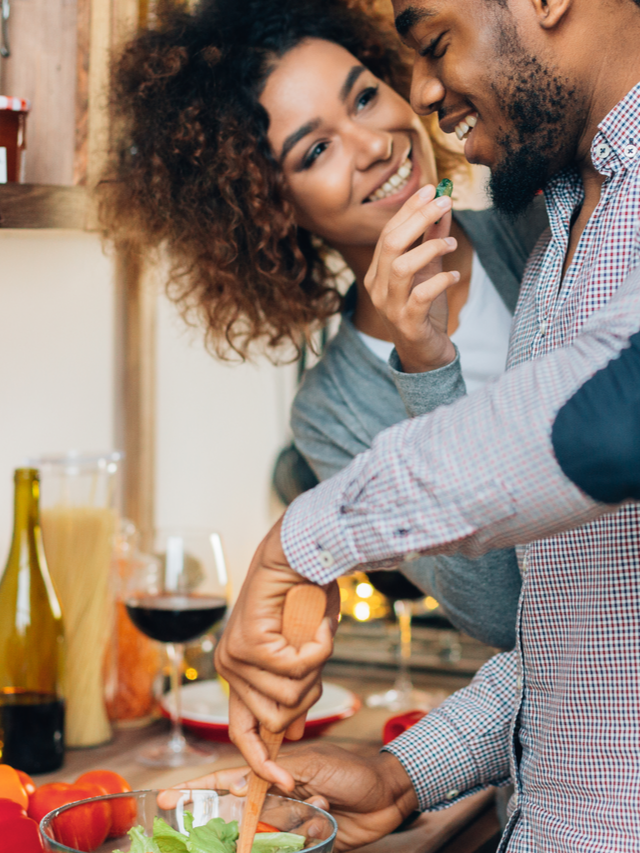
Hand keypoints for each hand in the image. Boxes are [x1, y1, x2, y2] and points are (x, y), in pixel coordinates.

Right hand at [157, 744, 418, 851]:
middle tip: (233, 825)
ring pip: (266, 838)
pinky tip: (324, 817)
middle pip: (242, 817)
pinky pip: (291, 851)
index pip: (228, 780)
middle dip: (231, 826)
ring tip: (318, 804)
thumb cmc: (350, 769)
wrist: (387, 794)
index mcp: (273, 772)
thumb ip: (274, 777)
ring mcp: (291, 822)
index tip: (167, 797)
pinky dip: (301, 841)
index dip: (198, 790)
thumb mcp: (310, 764)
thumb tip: (237, 787)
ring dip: (285, 829)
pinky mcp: (308, 843)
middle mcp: (277, 799)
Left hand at [214, 517, 340, 786]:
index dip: (262, 762)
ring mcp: (235, 656)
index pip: (242, 732)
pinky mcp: (249, 643)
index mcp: (239, 675)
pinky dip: (321, 648)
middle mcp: (230, 669)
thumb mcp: (301, 654)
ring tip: (315, 634)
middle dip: (310, 693)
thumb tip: (294, 729)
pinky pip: (297, 669)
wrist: (298, 551)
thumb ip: (293, 690)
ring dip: (317, 666)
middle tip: (316, 655)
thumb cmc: (303, 598)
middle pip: (279, 719)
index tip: (282, 782)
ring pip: (291, 695)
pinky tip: (319, 623)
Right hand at [364, 184, 458, 373]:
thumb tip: (443, 210)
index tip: (430, 189)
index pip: (388, 233)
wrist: (425, 354)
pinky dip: (440, 282)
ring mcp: (389, 306)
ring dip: (429, 249)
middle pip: (391, 244)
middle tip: (444, 203)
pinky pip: (420, 296)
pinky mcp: (407, 323)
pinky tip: (453, 277)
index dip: (408, 209)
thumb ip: (433, 242)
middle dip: (418, 219)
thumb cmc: (424, 311)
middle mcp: (377, 287)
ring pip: (401, 267)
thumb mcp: (429, 272)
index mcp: (378, 273)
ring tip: (453, 244)